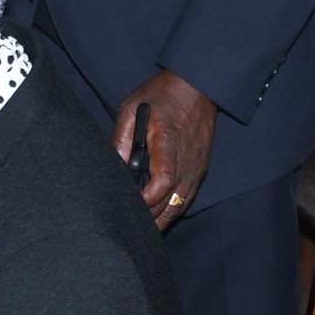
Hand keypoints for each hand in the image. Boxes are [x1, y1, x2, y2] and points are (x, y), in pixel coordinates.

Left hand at [113, 69, 216, 230]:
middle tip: (126, 225)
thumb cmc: (162, 94)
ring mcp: (196, 167)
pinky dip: (171, 211)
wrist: (198, 85)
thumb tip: (114, 166)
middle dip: (149, 218)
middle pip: (169, 203)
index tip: (130, 205)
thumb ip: (121, 138)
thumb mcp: (132, 107)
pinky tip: (157, 217)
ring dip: (160, 220)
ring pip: (179, 206)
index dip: (146, 199)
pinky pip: (186, 199)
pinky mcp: (200, 170)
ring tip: (140, 229)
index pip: (163, 181)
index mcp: (168, 143)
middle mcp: (187, 160)